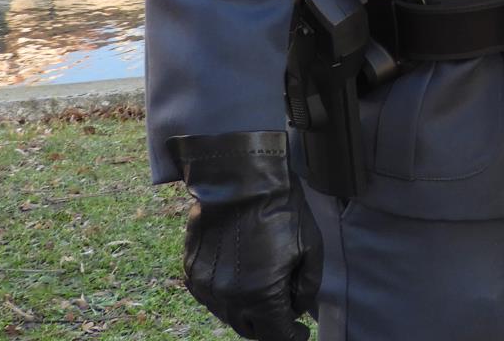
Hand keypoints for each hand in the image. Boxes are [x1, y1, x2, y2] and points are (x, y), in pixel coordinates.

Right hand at [168, 131, 320, 340]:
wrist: (241, 179)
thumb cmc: (281, 210)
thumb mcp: (310, 248)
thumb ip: (306, 288)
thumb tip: (297, 311)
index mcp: (261, 295)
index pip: (276, 336)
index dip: (291, 337)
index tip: (299, 333)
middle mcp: (230, 298)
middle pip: (251, 331)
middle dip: (270, 326)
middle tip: (283, 313)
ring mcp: (207, 287)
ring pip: (230, 316)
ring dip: (248, 312)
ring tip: (263, 292)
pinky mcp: (192, 273)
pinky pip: (212, 297)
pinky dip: (228, 296)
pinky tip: (241, 277)